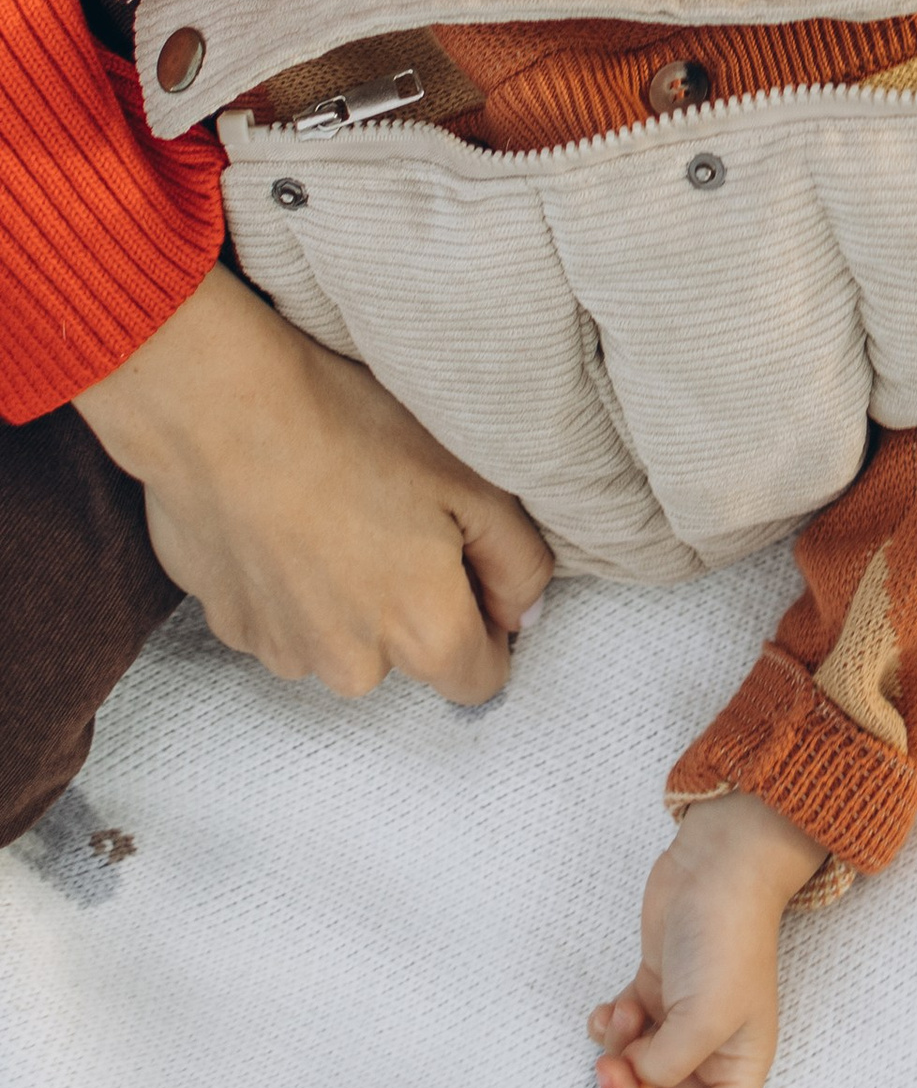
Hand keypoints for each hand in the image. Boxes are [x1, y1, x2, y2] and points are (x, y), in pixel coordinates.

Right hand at [73, 262, 552, 698]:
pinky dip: (289, 581)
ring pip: (340, 638)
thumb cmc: (354, 431)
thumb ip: (519, 562)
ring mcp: (282, 652)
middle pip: (407, 655)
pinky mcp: (227, 626)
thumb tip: (523, 612)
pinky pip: (281, 618)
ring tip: (334, 507)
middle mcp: (353, 666)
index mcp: (425, 635)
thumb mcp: (474, 480)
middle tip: (394, 514)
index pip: (480, 678)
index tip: (465, 561)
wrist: (221, 409)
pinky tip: (284, 515)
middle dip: (411, 601)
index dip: (486, 620)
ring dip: (346, 594)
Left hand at [590, 793, 828, 1087]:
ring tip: (619, 1019)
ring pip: (637, 1070)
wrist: (717, 862)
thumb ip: (669, 1066)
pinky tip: (609, 1008)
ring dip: (618, 1054)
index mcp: (740, 1062)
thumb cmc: (727, 937)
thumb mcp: (706, 1016)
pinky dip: (608, 1027)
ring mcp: (681, 1018)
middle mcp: (712, 1048)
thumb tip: (639, 1080)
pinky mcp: (656, 989)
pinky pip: (623, 1034)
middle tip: (609, 1067)